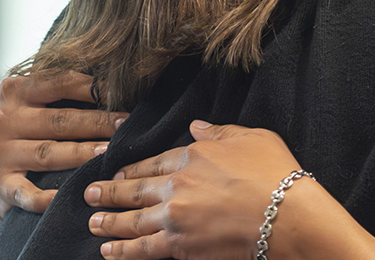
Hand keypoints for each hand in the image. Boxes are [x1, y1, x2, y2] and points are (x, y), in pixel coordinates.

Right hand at [0, 71, 128, 219]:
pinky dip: (50, 197)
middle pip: (59, 120)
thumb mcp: (27, 103)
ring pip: (48, 153)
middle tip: (126, 125)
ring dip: (83, 154)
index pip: (60, 83)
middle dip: (97, 122)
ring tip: (110, 153)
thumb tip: (110, 87)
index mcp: (13, 90)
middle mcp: (2, 120)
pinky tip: (74, 193)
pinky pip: (28, 194)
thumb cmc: (17, 131)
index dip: (94, 89)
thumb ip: (57, 93)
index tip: (123, 94)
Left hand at [83, 121, 310, 259]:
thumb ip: (219, 132)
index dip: (134, 168)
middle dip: (110, 192)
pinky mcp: (180, 245)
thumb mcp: (251, 138)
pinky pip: (144, 249)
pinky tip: (109, 251)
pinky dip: (124, 251)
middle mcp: (177, 185)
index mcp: (193, 156)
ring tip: (93, 221)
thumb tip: (195, 126)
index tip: (118, 172)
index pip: (155, 162)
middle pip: (136, 189)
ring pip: (133, 220)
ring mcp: (175, 217)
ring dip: (109, 221)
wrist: (285, 214)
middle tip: (89, 193)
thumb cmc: (275, 173)